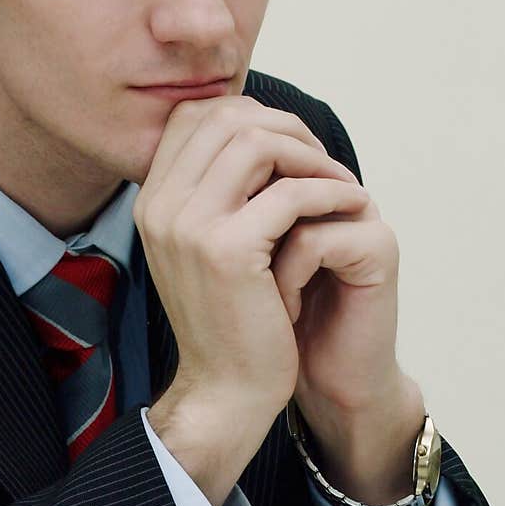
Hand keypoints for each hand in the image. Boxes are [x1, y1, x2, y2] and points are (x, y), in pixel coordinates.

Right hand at [135, 96, 369, 430]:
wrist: (225, 390)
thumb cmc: (230, 316)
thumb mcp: (205, 242)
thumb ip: (215, 189)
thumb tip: (258, 130)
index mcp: (152, 199)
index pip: (194, 116)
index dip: (250, 115)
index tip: (291, 145)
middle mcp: (159, 205)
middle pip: (225, 118)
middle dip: (285, 128)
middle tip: (323, 160)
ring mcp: (188, 225)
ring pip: (256, 143)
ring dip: (310, 156)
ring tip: (340, 181)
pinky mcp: (227, 251)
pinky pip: (289, 193)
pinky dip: (330, 192)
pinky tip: (352, 206)